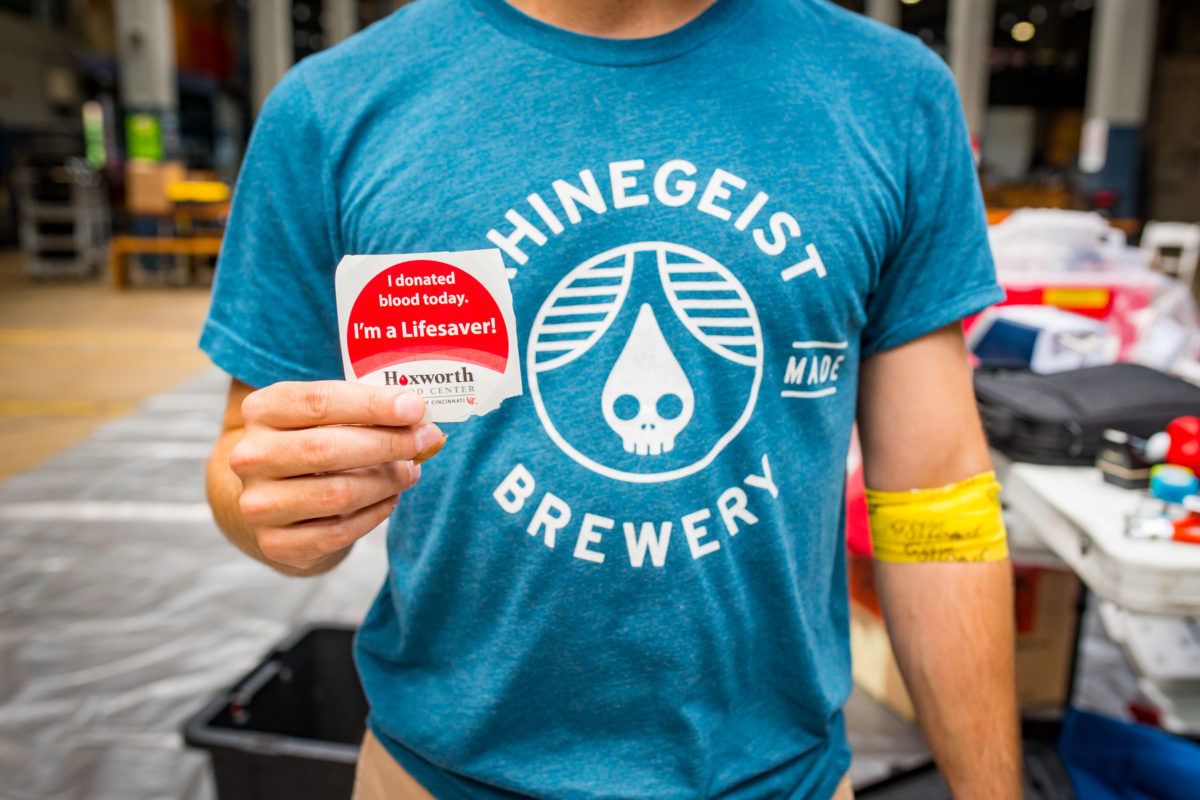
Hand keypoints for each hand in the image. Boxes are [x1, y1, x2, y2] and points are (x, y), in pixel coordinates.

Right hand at [229, 381, 443, 570]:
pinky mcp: (275, 543)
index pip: (319, 402)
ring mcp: (258, 504)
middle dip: (387, 444)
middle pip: (326, 449)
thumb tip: (417, 420)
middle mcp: (250, 456)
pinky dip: (375, 514)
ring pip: (338, 494)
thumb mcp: (327, 414)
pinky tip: (389, 498)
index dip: (372, 404)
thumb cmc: (312, 441)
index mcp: (261, 411)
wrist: (275, 494)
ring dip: (387, 482)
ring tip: (409, 471)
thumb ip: (365, 411)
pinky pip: (339, 532)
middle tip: (425, 440)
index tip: (415, 407)